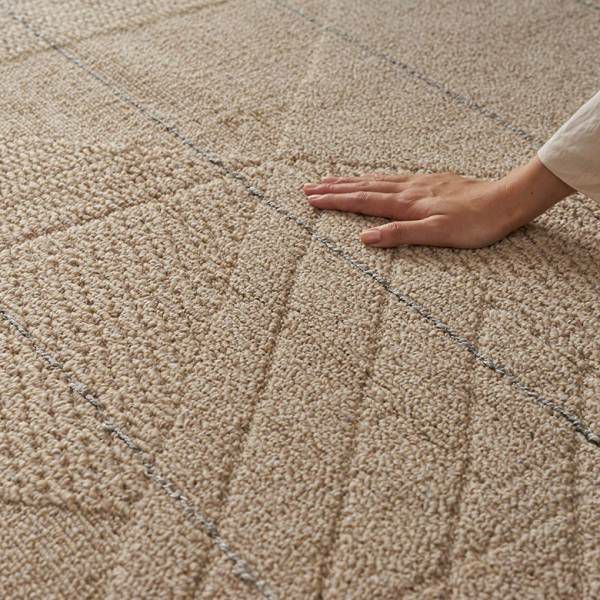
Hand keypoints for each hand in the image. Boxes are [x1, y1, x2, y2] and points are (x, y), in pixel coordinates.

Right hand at [302, 157, 573, 248]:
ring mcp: (417, 183)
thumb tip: (366, 238)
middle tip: (308, 186)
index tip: (311, 198)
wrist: (505, 201)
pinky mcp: (428, 182)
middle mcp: (407, 190)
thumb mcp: (437, 234)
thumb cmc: (474, 223)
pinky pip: (390, 178)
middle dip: (333, 188)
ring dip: (349, 181)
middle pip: (362, 187)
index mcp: (406, 204)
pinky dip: (372, 178)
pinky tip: (370, 179)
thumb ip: (400, 234)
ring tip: (328, 179)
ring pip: (375, 180)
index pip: (362, 201)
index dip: (335, 200)